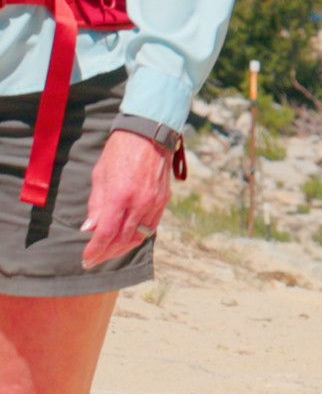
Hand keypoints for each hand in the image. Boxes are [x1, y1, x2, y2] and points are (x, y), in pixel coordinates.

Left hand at [82, 129, 172, 267]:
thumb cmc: (119, 151)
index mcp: (119, 195)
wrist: (148, 134)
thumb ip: (96, 204)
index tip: (87, 259)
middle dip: (106, 253)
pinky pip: (151, 227)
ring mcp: (153, 203)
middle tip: (95, 259)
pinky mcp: (163, 201)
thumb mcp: (100, 175)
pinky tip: (127, 239)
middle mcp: (139, 203)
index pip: (106, 233)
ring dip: (122, 248)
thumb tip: (89, 229)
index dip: (95, 250)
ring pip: (138, 237)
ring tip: (109, 252)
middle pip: (122, 240)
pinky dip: (138, 237)